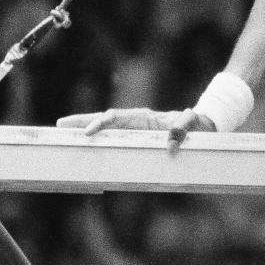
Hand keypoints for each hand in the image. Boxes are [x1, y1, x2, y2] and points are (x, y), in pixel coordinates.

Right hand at [56, 107, 216, 147]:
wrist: (203, 125)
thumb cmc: (196, 124)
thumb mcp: (192, 124)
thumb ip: (182, 130)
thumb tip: (170, 147)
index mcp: (144, 116)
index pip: (117, 117)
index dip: (101, 123)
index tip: (88, 133)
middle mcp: (136, 121)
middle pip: (105, 119)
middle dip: (83, 121)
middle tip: (61, 125)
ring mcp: (135, 129)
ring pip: (107, 128)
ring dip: (87, 128)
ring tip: (65, 131)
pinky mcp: (138, 139)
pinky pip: (116, 139)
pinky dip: (101, 140)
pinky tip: (87, 146)